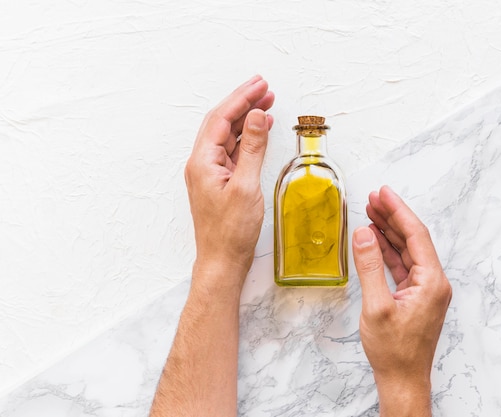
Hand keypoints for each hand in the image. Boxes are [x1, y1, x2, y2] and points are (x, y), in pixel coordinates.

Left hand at [184, 75, 273, 290]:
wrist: (222, 260)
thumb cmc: (231, 231)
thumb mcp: (246, 186)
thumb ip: (253, 148)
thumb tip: (257, 117)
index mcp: (202, 161)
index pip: (222, 119)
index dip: (241, 98)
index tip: (260, 85)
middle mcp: (202, 163)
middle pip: (222, 122)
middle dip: (243, 102)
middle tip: (265, 88)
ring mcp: (210, 172)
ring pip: (229, 136)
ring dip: (247, 119)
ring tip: (267, 103)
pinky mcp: (220, 181)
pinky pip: (233, 151)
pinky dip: (248, 138)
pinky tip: (261, 130)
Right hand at [352, 185, 451, 415]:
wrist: (403, 379)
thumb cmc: (393, 351)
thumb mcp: (376, 307)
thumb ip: (370, 266)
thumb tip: (363, 234)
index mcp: (432, 282)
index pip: (416, 235)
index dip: (399, 211)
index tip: (384, 193)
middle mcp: (434, 282)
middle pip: (413, 239)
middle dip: (393, 216)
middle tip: (374, 198)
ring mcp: (426, 289)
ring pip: (408, 250)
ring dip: (390, 231)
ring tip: (371, 212)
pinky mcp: (416, 295)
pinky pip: (403, 265)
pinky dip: (389, 250)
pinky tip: (376, 239)